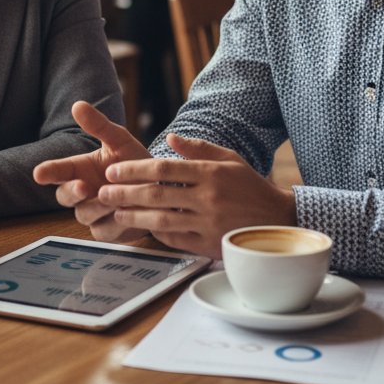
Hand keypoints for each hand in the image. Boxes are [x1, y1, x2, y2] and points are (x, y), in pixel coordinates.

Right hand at [33, 101, 150, 241]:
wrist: (161, 187)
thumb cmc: (134, 162)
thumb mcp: (120, 140)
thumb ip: (99, 125)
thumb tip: (78, 105)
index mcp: (80, 170)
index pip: (57, 171)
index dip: (48, 172)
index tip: (39, 173)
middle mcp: (83, 193)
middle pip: (64, 196)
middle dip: (71, 192)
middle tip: (82, 186)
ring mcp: (94, 214)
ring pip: (86, 215)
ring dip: (98, 206)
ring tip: (114, 198)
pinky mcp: (108, 231)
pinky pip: (105, 230)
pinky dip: (115, 222)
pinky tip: (127, 214)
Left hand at [97, 132, 296, 258]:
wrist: (280, 221)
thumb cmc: (251, 187)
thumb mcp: (229, 158)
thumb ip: (198, 148)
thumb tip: (170, 138)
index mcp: (210, 173)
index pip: (163, 168)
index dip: (135, 169)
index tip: (114, 170)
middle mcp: (207, 198)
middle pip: (156, 194)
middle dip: (125, 193)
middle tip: (103, 191)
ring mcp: (208, 223)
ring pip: (161, 219)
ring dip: (133, 216)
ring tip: (114, 211)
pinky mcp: (209, 245)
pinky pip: (175, 240)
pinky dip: (156, 234)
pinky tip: (141, 228)